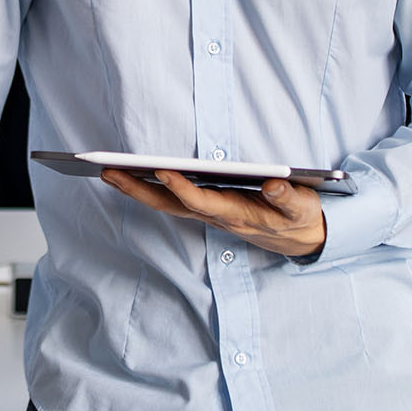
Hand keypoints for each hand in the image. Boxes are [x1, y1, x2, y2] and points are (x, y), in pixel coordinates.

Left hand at [101, 169, 327, 258]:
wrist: (303, 240)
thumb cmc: (300, 220)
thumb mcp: (302, 210)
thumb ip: (288, 199)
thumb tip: (272, 185)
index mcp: (239, 216)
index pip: (204, 203)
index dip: (182, 189)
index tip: (162, 170)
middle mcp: (218, 218)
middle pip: (172, 206)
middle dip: (139, 190)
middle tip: (108, 172)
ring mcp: (211, 216)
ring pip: (168, 205)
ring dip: (138, 190)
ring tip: (109, 172)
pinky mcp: (209, 210)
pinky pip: (173, 203)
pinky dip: (150, 191)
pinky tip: (132, 178)